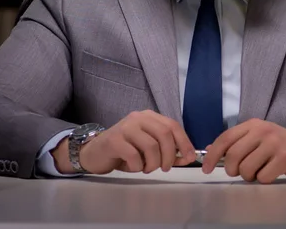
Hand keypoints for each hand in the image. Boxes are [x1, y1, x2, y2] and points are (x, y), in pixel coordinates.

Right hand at [52, 110, 195, 174]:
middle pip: (164, 134)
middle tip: (165, 168)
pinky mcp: (114, 140)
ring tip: (145, 168)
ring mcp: (126, 127)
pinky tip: (133, 167)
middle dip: (170, 155)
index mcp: (149, 117)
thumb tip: (187, 158)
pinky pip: (134, 156)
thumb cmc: (124, 151)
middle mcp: (138, 117)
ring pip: (151, 146)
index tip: (190, 158)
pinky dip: (138, 167)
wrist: (95, 153)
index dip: (184, 142)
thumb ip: (167, 151)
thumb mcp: (148, 150)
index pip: (172, 125)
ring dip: (153, 164)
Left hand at [201, 119, 285, 183]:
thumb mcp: (258, 137)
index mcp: (252, 125)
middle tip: (241, 172)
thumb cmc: (282, 145)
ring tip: (261, 170)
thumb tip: (211, 148)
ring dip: (250, 176)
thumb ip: (236, 142)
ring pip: (246, 169)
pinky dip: (264, 179)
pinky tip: (273, 172)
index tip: (205, 168)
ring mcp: (273, 143)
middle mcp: (262, 131)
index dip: (212, 155)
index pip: (225, 138)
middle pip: (233, 156)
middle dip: (233, 170)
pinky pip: (262, 177)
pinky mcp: (284, 157)